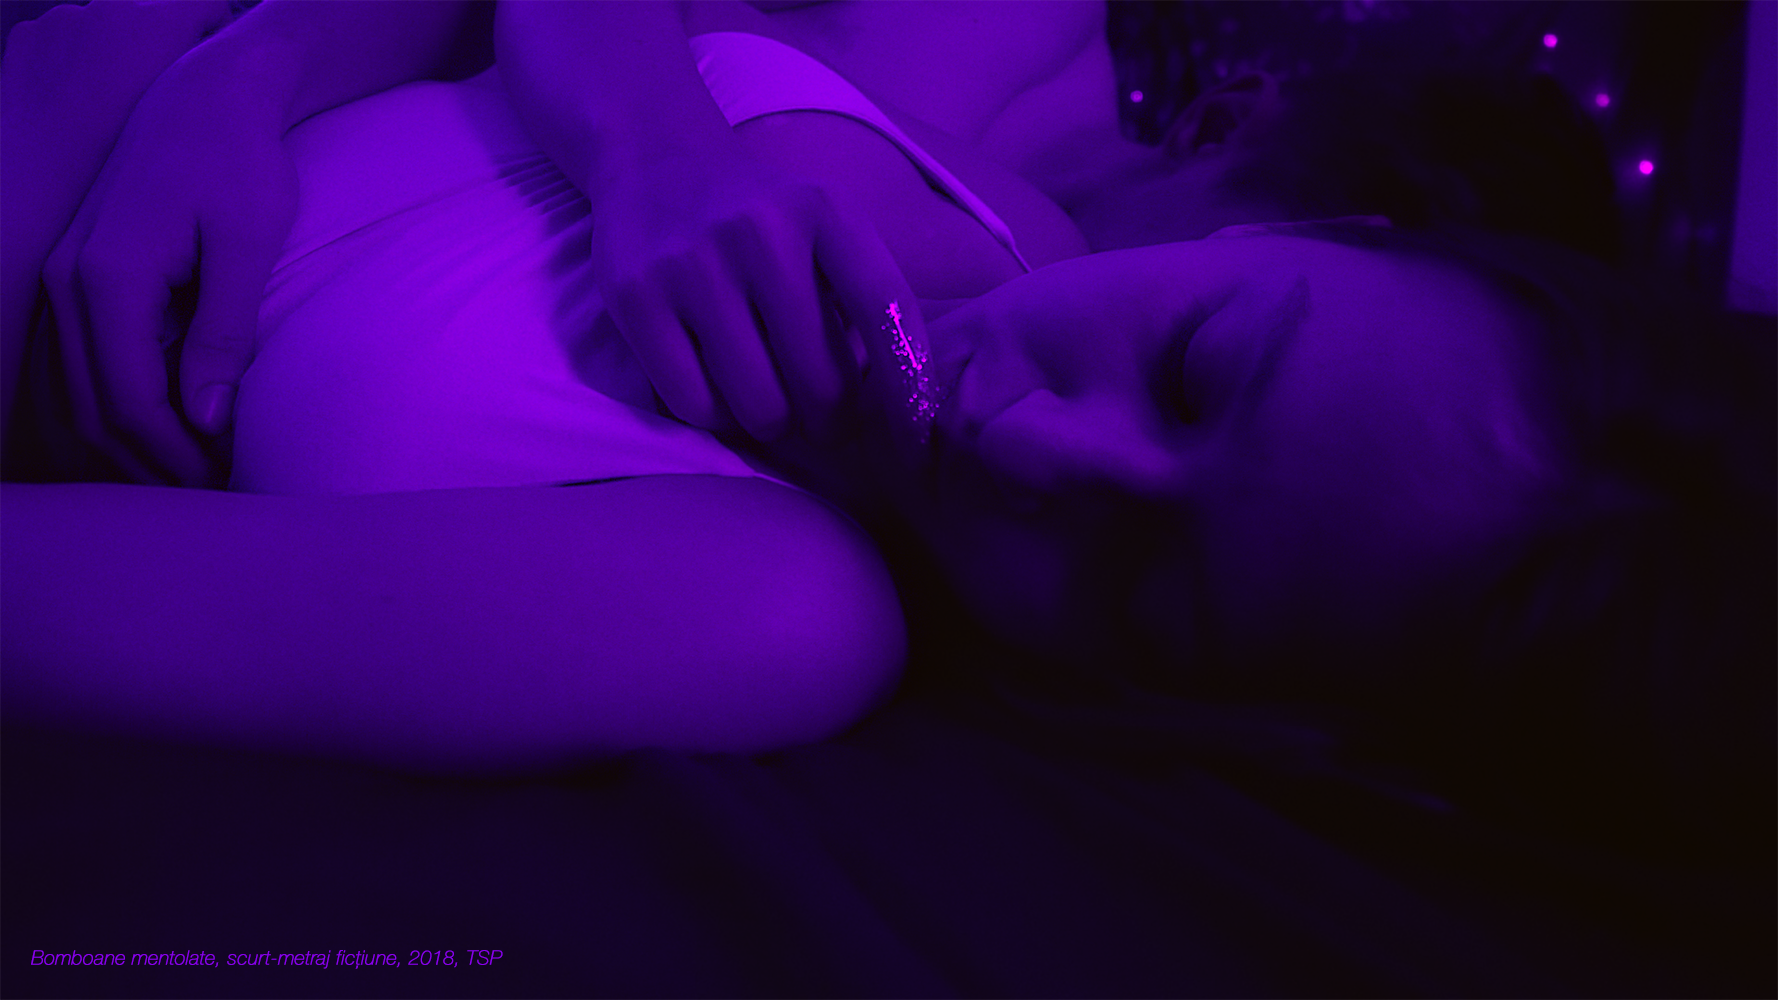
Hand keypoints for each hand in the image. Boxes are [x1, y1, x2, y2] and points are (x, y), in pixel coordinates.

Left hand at [0, 0, 232, 216]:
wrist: (32, 180)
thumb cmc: (114, 161)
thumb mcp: (181, 116)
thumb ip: (201, 73)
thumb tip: (212, 58)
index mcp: (154, 22)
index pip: (205, 0)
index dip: (215, 27)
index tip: (209, 58)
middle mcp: (108, 7)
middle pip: (154, 10)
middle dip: (162, 40)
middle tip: (158, 93)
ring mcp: (63, 18)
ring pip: (108, 24)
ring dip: (117, 50)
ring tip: (112, 105)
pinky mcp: (30, 33)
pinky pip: (68, 37)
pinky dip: (76, 62)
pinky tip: (76, 103)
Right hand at [43, 46, 297, 485]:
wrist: (207, 101)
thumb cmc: (239, 167)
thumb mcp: (246, 248)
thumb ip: (224, 334)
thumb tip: (209, 421)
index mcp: (108, 278)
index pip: (130, 399)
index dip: (175, 454)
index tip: (224, 485)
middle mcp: (69, 283)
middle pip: (96, 407)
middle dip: (152, 462)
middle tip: (214, 496)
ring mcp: (65, 280)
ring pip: (83, 392)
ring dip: (134, 441)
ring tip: (197, 475)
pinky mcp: (79, 279)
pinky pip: (87, 364)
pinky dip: (123, 405)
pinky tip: (175, 428)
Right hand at [591, 152, 925, 444]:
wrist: (656, 159)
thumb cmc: (761, 218)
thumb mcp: (825, 226)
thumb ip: (863, 295)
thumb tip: (896, 402)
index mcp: (824, 210)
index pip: (886, 307)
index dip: (908, 381)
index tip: (914, 434)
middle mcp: (760, 231)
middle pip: (821, 381)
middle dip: (829, 419)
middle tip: (822, 418)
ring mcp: (693, 263)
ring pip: (758, 405)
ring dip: (773, 424)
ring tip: (771, 404)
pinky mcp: (636, 297)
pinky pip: (694, 405)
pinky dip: (716, 418)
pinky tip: (720, 393)